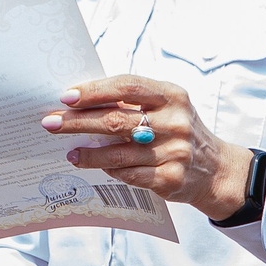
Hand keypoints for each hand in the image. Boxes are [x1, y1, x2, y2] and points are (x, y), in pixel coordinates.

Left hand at [44, 75, 248, 220]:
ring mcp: (175, 151)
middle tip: (50, 123)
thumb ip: (133, 104)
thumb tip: (81, 104)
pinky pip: (130, 175)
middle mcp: (176, 121)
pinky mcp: (171, 178)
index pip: (127, 86)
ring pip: (118, 153)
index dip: (94, 91)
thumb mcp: (166, 108)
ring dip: (88, 153)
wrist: (215, 169)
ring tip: (69, 152)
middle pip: (117, 120)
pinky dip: (108, 170)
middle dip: (78, 122)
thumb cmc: (178, 131)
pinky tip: (93, 166)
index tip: (66, 97)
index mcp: (172, 96)